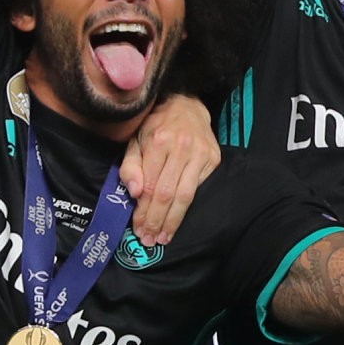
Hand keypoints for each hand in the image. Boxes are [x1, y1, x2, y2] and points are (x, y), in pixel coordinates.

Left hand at [118, 93, 220, 250]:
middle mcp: (181, 147)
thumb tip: (135, 192)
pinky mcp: (213, 159)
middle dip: (156, 220)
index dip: (143, 211)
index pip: (150, 186)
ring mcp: (200, 153)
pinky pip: (198, 188)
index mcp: (158, 141)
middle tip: (149, 239)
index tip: (137, 228)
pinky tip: (178, 219)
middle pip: (167, 194)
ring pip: (185, 196)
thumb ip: (130, 166)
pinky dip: (187, 207)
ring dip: (173, 221)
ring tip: (163, 237)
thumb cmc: (155, 126)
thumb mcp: (135, 140)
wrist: (186, 105)